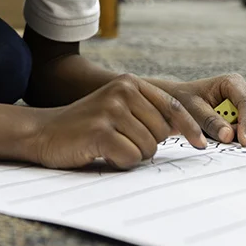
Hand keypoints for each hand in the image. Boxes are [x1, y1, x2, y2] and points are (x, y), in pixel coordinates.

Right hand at [29, 74, 206, 169]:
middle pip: (162, 132)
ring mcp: (111, 109)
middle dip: (146, 146)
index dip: (191, 127)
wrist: (42, 132)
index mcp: (131, 83)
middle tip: (121, 143)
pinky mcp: (101, 130)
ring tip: (109, 147)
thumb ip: (146, 113)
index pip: (173, 106)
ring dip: (132, 155)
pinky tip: (103, 154)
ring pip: (148, 147)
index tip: (203, 144)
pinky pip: (131, 157)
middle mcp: (123, 91)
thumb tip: (188, 128)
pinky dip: (121, 162)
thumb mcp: (118, 109)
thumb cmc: (85, 127)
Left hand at [163, 74, 245, 146]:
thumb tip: (229, 137)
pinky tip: (226, 132)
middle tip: (226, 137)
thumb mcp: (193, 110)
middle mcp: (245, 90)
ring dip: (244, 133)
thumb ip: (210, 122)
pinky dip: (243, 135)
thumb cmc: (185, 100)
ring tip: (221, 131)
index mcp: (232, 82)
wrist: (180, 100)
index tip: (243, 142)